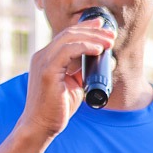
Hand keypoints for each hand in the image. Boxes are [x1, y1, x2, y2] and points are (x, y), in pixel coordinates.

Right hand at [19, 18, 114, 140]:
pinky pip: (67, 51)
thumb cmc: (57, 108)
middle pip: (69, 33)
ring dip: (92, 38)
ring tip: (109, 42)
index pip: (66, 36)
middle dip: (93, 30)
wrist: (41, 126)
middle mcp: (42, 56)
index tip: (102, 26)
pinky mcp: (47, 71)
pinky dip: (84, 47)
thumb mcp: (73, 85)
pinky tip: (98, 50)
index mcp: (47, 57)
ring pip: (69, 39)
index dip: (85, 28)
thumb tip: (99, 61)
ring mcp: (43, 62)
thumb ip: (81, 71)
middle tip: (111, 34)